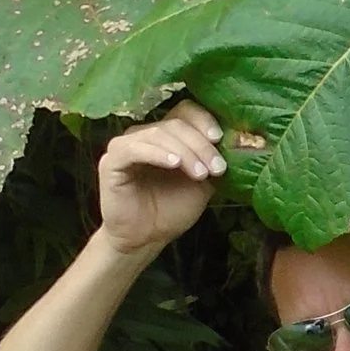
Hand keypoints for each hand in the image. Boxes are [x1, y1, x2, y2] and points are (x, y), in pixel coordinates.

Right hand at [97, 101, 225, 257]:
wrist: (145, 239)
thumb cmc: (171, 211)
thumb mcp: (202, 184)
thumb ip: (213, 162)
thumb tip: (237, 145)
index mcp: (167, 136)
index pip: (185, 110)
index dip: (203, 120)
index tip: (220, 138)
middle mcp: (145, 134)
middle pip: (176, 123)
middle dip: (200, 145)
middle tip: (216, 168)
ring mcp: (126, 145)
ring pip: (158, 133)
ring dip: (184, 152)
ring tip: (200, 174)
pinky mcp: (111, 161)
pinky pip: (134, 149)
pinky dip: (157, 153)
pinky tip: (174, 164)